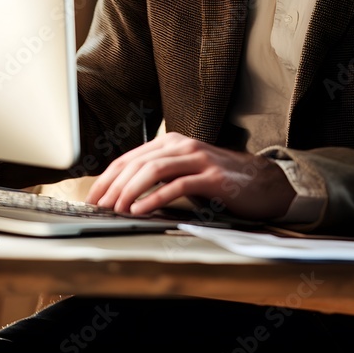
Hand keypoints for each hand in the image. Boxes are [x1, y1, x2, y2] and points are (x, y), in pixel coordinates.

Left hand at [85, 132, 294, 219]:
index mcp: (171, 142)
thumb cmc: (220, 180)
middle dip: (113, 186)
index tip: (93, 197)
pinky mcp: (212, 177)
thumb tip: (123, 194)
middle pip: (137, 162)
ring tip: (116, 209)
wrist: (260, 183)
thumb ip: (159, 175)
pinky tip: (141, 210)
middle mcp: (182, 146)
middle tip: (99, 206)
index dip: (107, 178)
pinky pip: (177, 185)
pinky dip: (155, 198)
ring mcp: (198, 159)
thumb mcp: (184, 172)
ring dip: (130, 191)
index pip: (130, 158)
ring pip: (154, 170)